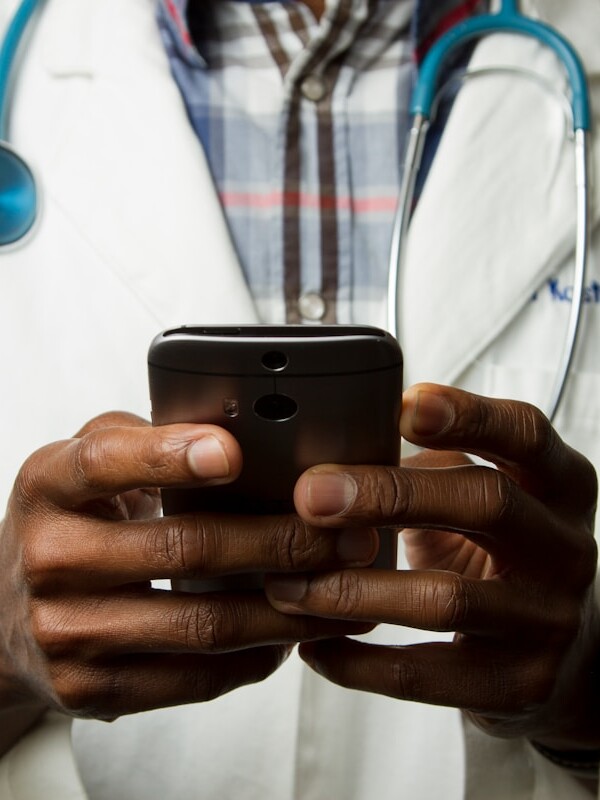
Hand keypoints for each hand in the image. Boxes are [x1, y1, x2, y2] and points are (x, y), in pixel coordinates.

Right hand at [0, 412, 375, 746]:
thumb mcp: (84, 465)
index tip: (234, 452)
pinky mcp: (89, 687)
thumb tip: (238, 430)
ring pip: (200, 623)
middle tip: (344, 534)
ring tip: (342, 589)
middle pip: (182, 548)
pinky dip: (253, 657)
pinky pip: (190, 679)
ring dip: (285, 608)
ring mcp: (65, 631)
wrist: (7, 615)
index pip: (106, 462)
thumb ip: (144, 440)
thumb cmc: (68, 524)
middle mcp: (50, 558)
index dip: (170, 455)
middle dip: (278, 541)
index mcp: (49, 486)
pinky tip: (289, 636)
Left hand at [265, 384, 599, 749]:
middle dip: (389, 495)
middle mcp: (565, 547)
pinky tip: (314, 646)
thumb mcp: (486, 498)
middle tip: (311, 495)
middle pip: (486, 502)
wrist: (565, 652)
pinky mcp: (519, 684)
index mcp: (559, 484)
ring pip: (446, 598)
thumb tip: (333, 453)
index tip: (402, 407)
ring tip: (287, 585)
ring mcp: (547, 619)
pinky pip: (424, 676)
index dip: (467, 415)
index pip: (524, 433)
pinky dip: (357, 663)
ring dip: (352, 589)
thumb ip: (433, 468)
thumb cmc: (503, 553)